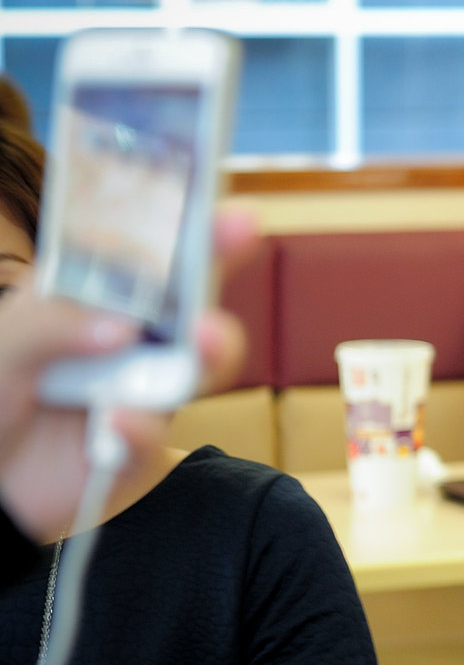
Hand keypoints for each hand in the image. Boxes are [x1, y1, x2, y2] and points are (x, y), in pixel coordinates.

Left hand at [0, 213, 252, 539]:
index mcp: (97, 297)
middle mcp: (132, 339)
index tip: (237, 215)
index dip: (197, 229)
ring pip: (198, 367)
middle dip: (221, 275)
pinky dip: (137, 431)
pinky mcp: (137, 449)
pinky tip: (115, 427)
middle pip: (194, 299)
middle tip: (238, 243)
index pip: (153, 253)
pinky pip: (152, 436)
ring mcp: (141, 392)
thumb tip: (121, 326)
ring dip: (211, 350)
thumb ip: (51, 324)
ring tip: (204, 340)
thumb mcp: (1, 346)